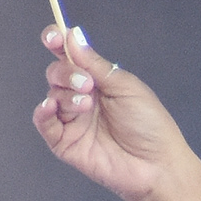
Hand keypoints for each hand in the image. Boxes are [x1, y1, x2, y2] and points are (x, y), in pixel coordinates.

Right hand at [33, 27, 200, 200]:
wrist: (157, 165)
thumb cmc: (150, 125)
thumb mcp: (125, 86)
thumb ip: (95, 64)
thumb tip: (72, 36)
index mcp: (98, 81)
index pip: (70, 56)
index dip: (58, 42)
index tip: (54, 37)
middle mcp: (83, 98)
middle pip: (57, 73)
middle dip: (67, 73)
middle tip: (87, 84)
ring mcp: (73, 120)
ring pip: (52, 95)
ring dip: (66, 94)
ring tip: (87, 104)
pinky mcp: (65, 143)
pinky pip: (44, 123)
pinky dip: (43, 112)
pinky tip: (52, 106)